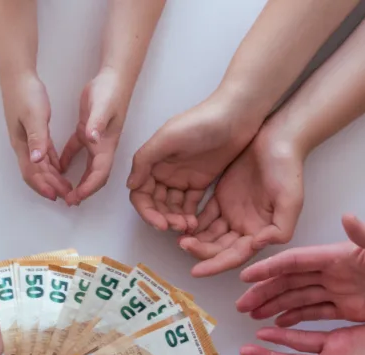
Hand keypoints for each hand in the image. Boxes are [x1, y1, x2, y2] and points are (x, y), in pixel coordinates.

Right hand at [0, 72, 71, 200]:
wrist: (18, 74)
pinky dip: (51, 163)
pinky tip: (59, 168)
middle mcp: (23, 144)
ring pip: (39, 165)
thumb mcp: (35, 116)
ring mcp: (26, 138)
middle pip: (36, 172)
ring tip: (65, 186)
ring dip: (52, 177)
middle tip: (66, 195)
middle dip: (50, 185)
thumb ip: (37, 138)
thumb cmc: (26, 93)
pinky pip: (43, 153)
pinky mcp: (32, 131)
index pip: (31, 172)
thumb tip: (36, 160)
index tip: (55, 196)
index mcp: (22, 143)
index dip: (42, 186)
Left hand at [60, 68, 129, 205]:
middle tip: (69, 202)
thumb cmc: (110, 91)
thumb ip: (97, 123)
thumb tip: (92, 139)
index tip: (76, 198)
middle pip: (95, 176)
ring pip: (87, 167)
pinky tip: (57, 166)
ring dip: (77, 181)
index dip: (88, 188)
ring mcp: (95, 139)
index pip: (99, 173)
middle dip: (83, 191)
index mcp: (106, 144)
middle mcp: (102, 146)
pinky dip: (67, 160)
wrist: (113, 77)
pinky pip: (76, 151)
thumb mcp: (102, 107)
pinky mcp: (87, 130)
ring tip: (64, 191)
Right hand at [128, 90, 262, 232]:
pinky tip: (196, 223)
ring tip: (189, 226)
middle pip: (156, 204)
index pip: (140, 193)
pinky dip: (190, 215)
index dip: (147, 211)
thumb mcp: (167, 138)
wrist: (235, 117)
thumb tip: (130, 185)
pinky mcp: (200, 183)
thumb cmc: (199, 123)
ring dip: (176, 219)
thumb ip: (145, 160)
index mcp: (153, 161)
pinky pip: (190, 205)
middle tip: (177, 227)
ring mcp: (182, 178)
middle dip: (163, 218)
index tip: (160, 223)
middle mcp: (164, 172)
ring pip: (172, 207)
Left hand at [178, 118, 304, 276]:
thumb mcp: (291, 200)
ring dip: (196, 239)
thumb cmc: (287, 170)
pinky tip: (181, 222)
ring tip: (179, 238)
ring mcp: (233, 214)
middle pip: (219, 248)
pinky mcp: (222, 198)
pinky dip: (194, 222)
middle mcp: (246, 228)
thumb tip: (257, 246)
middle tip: (183, 245)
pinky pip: (205, 216)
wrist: (278, 140)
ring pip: (210, 234)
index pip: (235, 256)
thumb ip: (280, 229)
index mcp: (261, 232)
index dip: (216, 265)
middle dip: (201, 251)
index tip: (196, 271)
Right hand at [236, 214, 364, 325]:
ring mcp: (340, 289)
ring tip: (253, 315)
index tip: (246, 276)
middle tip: (241, 305)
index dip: (270, 268)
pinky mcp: (350, 307)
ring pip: (298, 298)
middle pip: (290, 282)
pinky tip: (279, 323)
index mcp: (338, 255)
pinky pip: (316, 313)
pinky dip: (296, 317)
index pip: (296, 261)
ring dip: (275, 305)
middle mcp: (333, 272)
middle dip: (264, 292)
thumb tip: (346, 217)